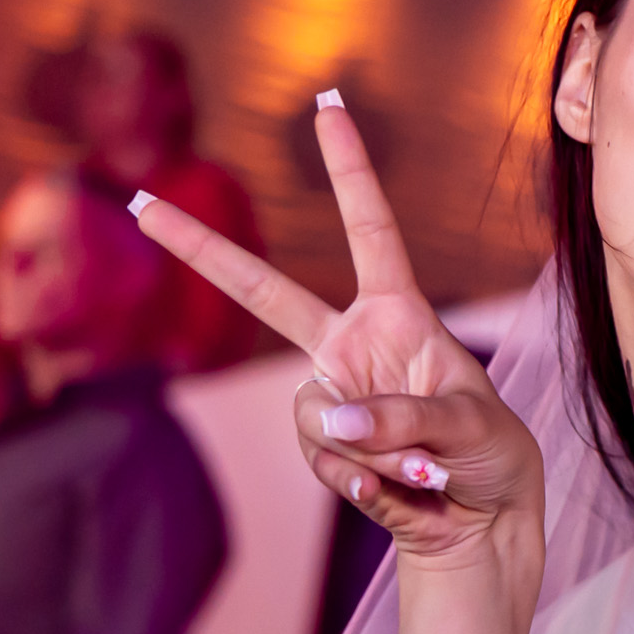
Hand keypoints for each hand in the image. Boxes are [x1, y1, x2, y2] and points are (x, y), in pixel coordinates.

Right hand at [132, 99, 545, 579]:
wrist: (481, 523)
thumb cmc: (491, 456)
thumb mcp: (468, 426)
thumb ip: (402, 416)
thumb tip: (329, 415)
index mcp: (400, 315)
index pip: (370, 231)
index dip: (350, 172)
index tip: (329, 109)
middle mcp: (353, 346)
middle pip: (266, 294)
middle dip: (203, 253)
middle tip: (143, 206)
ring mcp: (331, 397)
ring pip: (318, 415)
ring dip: (378, 452)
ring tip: (426, 471)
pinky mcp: (323, 448)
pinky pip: (325, 461)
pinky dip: (368, 482)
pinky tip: (404, 493)